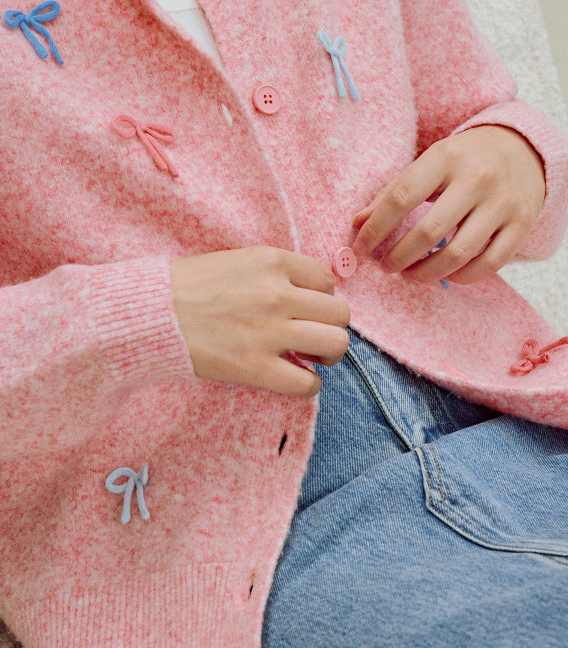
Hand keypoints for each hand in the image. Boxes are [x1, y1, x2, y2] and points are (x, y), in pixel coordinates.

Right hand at [169, 246, 349, 396]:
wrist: (149, 314)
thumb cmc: (187, 288)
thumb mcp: (237, 261)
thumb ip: (274, 274)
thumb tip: (307, 296)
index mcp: (272, 262)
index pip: (327, 280)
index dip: (321, 299)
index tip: (306, 310)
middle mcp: (277, 293)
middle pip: (340, 313)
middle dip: (331, 327)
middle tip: (312, 337)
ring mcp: (268, 332)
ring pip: (335, 344)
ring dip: (329, 355)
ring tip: (310, 358)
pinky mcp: (255, 367)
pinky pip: (308, 384)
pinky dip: (308, 385)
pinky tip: (294, 379)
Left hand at [350, 125, 544, 284]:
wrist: (525, 149)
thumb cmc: (466, 159)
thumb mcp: (431, 162)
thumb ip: (394, 191)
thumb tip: (358, 223)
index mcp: (446, 156)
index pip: (401, 197)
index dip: (376, 228)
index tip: (361, 249)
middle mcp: (477, 178)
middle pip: (428, 232)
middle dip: (399, 257)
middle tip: (387, 266)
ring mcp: (502, 202)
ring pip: (458, 254)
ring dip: (427, 273)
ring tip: (412, 274)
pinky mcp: (522, 223)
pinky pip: (489, 264)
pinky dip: (463, 276)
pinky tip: (448, 274)